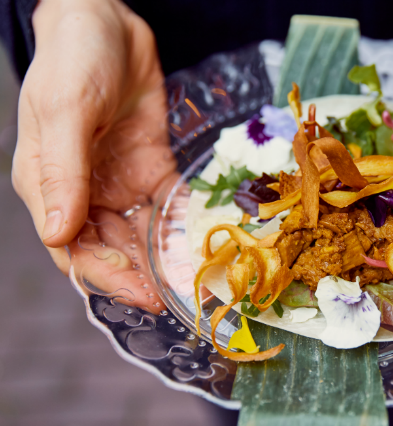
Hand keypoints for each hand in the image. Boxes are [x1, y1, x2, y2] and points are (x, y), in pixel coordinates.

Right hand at [11, 0, 175, 311]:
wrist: (107, 22)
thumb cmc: (74, 60)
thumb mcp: (65, 113)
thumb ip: (63, 173)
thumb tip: (59, 234)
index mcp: (50, 187)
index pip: (74, 250)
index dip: (108, 277)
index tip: (144, 295)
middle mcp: (85, 192)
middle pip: (112, 250)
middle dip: (143, 275)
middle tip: (182, 293)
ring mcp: (118, 181)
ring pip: (141, 234)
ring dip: (165, 257)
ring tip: (198, 275)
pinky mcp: (149, 166)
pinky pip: (166, 205)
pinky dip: (181, 223)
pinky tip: (204, 238)